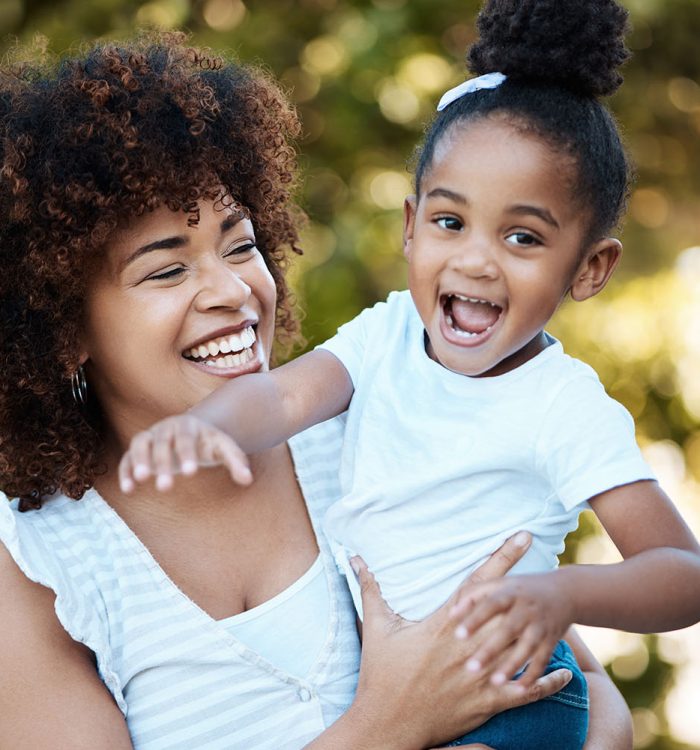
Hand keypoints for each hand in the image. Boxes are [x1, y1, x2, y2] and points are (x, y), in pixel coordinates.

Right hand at [118, 414, 252, 492]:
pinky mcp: (139, 448)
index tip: (191, 473)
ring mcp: (151, 436)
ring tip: (141, 481)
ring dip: (138, 461)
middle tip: (166, 487)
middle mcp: (166, 428)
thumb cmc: (209, 444)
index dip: (187, 453)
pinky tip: (128, 490)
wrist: (193, 432)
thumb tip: (247, 480)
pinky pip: (127, 457)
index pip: (186, 437)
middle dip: (162, 464)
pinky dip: (125, 471)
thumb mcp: (224, 448)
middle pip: (162, 443)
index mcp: (189, 425)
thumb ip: (237, 462)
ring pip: (139, 444)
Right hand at [343, 534, 573, 749]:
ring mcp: (479, 676)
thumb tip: (355, 558)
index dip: (503, 557)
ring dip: (542, 635)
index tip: (523, 537)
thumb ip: (370, 589)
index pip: (480, 583)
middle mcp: (466, 646)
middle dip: (529, 590)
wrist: (385, 724)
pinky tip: (564, 674)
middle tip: (551, 571)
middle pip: (507, 612)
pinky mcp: (486, 703)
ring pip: (520, 650)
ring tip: (562, 620)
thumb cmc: (380, 673)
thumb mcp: (375, 627)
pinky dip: (546, 683)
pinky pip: (524, 692)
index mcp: (443, 624)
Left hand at [449, 571, 573, 688]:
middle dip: (490, 649)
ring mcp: (540, 625)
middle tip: (470, 667)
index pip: (490, 605)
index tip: (457, 634)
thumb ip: (473, 595)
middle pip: (507, 629)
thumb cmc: (519, 590)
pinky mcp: (551, 641)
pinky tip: (519, 688)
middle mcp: (527, 608)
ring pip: (526, 648)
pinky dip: (533, 674)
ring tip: (494, 682)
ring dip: (511, 665)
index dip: (474, 618)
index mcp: (510, 592)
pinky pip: (543, 660)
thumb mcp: (499, 584)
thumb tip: (450, 614)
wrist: (565, 591)